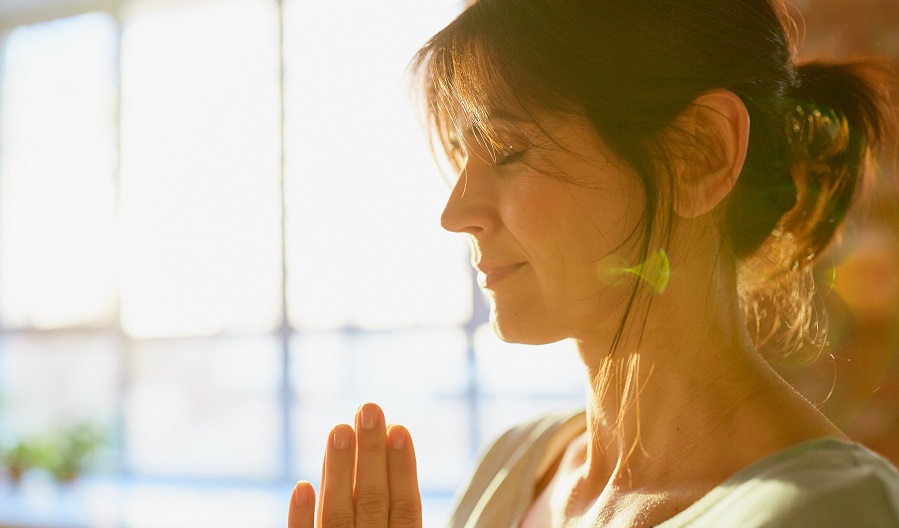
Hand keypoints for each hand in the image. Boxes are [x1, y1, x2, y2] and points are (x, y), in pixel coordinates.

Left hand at [288, 403, 421, 527]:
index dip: (402, 467)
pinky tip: (302, 487)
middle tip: (369, 410)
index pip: (405, 506)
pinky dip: (302, 517)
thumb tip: (392, 443)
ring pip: (338, 515)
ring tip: (339, 429)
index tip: (398, 428)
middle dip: (371, 453)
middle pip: (372, 501)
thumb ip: (396, 512)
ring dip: (338, 471)